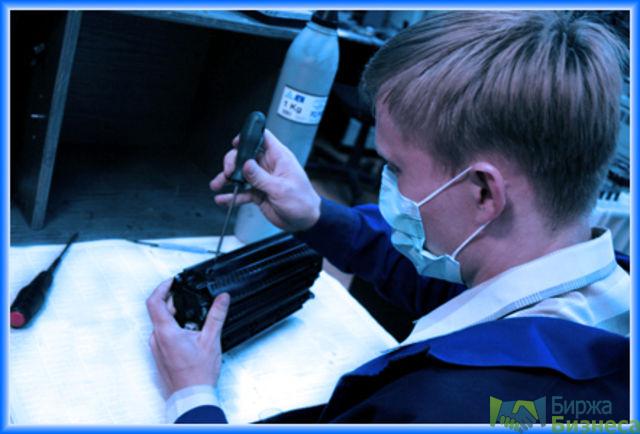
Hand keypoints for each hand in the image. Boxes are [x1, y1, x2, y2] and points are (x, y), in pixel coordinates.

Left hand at [146, 279, 229, 395]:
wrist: (191, 395)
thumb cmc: (197, 374)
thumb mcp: (211, 340)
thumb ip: (216, 316)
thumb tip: (222, 299)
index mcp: (166, 332)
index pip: (154, 301)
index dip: (162, 287)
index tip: (171, 282)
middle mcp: (156, 339)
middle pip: (159, 311)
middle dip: (174, 302)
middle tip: (189, 300)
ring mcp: (156, 347)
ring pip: (161, 323)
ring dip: (174, 316)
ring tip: (193, 320)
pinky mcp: (159, 354)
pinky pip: (162, 334)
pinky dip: (173, 328)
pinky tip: (189, 335)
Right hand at [209, 129, 320, 231]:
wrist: (305, 222)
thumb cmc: (302, 202)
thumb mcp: (281, 188)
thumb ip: (261, 177)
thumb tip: (246, 165)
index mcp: (279, 158)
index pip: (263, 138)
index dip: (249, 136)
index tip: (236, 142)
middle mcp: (269, 166)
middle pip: (246, 155)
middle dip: (233, 162)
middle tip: (228, 172)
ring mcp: (262, 179)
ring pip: (240, 174)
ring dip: (227, 178)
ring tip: (217, 184)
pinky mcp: (258, 193)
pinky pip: (242, 192)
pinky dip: (232, 196)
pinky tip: (222, 199)